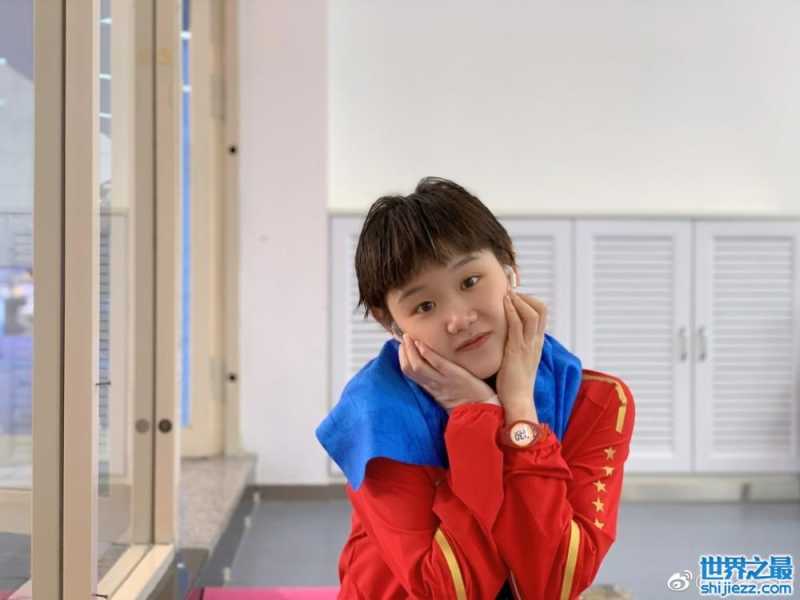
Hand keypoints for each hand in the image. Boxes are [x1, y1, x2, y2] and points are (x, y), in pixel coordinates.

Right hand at [397, 334, 495, 412]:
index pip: (410, 374)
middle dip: (404, 353)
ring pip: (418, 366)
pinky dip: (427, 353)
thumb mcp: (448, 395)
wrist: (483, 412)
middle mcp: (433, 385)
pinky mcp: (454, 376)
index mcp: (431, 390)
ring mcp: (443, 381)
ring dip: (410, 350)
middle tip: (403, 339)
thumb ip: (439, 385)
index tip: (402, 348)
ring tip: (409, 337)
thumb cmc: (469, 403)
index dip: (403, 360)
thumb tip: (433, 372)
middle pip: (410, 369)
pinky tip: (422, 344)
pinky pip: (437, 364)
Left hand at [496, 291, 546, 422]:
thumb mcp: (518, 360)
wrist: (518, 400)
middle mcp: (535, 342)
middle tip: (512, 292)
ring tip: (507, 293)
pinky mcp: (517, 350)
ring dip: (519, 300)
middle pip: (541, 310)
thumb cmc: (514, 384)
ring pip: (532, 314)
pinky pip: (517, 325)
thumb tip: (507, 338)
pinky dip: (512, 311)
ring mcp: (528, 346)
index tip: (516, 296)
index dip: (530, 302)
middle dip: (527, 296)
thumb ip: (516, 347)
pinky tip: (503, 304)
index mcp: (536, 344)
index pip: (541, 315)